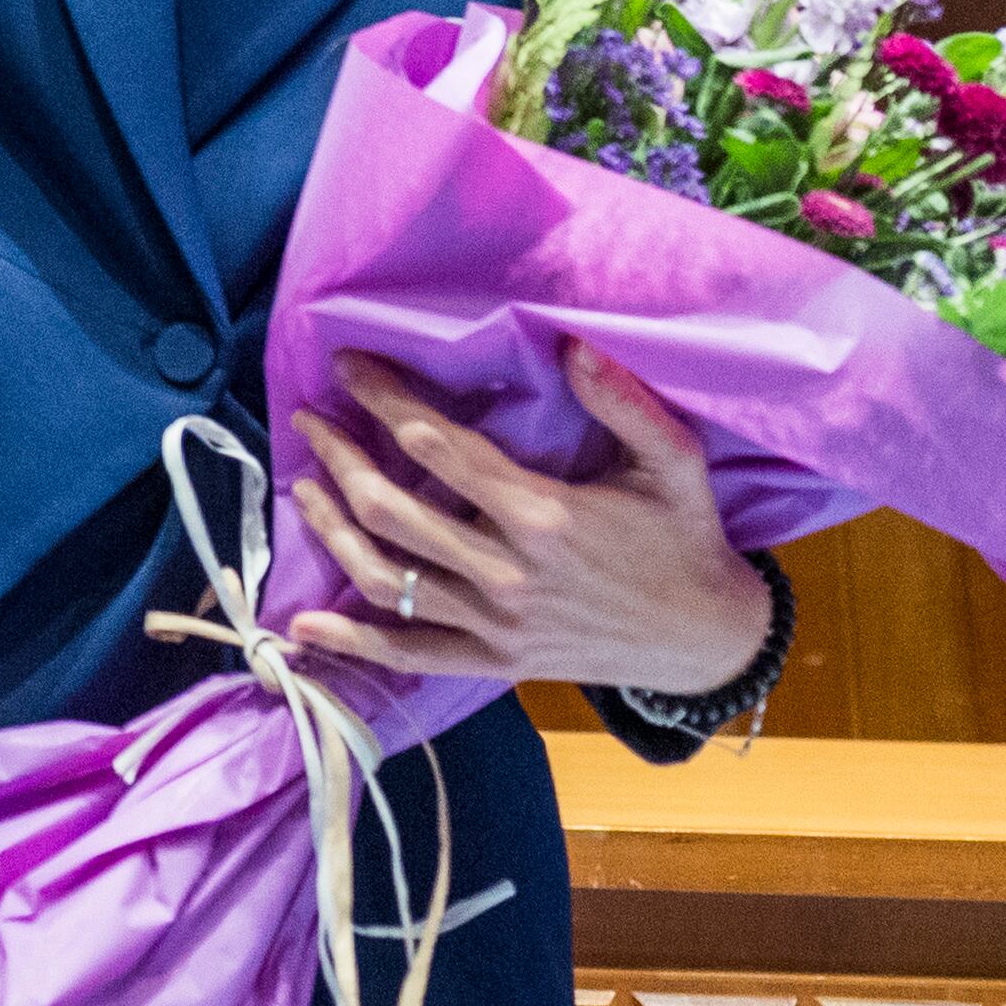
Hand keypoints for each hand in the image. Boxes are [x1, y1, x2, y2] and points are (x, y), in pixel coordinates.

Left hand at [282, 343, 767, 694]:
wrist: (704, 639)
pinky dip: (351, 643)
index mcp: (542, 515)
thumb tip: (573, 344)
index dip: (385, 400)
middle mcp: (506, 573)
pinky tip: (300, 628)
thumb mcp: (674, 462)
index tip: (348, 367)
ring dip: (331, 532)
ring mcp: (494, 625)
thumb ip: (624, 401)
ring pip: (385, 578)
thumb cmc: (684, 538)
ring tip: (303, 489)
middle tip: (308, 417)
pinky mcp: (493, 662)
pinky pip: (408, 655)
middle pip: (391, 510)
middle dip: (339, 457)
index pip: (438, 447)